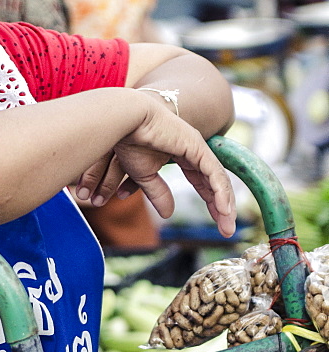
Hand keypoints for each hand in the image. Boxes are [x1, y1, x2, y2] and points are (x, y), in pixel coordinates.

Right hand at [76, 97, 235, 237]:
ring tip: (227, 226)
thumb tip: (168, 214)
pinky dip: (220, 192)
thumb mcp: (144, 175)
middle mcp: (195, 151)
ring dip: (224, 205)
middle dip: (222, 208)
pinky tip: (224, 210)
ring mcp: (198, 148)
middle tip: (227, 230)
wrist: (125, 121)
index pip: (203, 182)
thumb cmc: (129, 142)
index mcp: (184, 154)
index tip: (217, 223)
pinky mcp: (196, 147)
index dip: (211, 202)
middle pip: (215, 184)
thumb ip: (157, 192)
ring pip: (218, 180)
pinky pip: (214, 173)